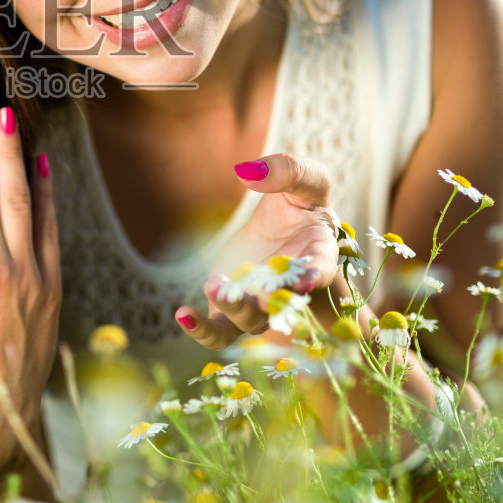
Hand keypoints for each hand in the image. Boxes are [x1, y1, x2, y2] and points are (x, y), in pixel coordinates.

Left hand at [175, 153, 339, 350]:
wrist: (283, 232)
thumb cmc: (301, 206)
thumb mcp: (303, 181)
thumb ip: (288, 171)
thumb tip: (249, 170)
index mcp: (317, 257)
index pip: (320, 271)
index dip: (313, 279)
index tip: (304, 281)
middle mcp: (291, 291)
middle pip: (283, 305)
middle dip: (272, 303)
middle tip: (261, 295)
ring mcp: (260, 305)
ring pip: (249, 321)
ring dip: (234, 307)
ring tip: (214, 285)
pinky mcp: (231, 310)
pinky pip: (218, 332)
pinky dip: (202, 330)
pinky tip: (182, 314)